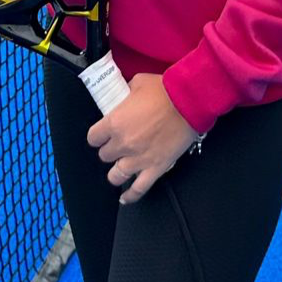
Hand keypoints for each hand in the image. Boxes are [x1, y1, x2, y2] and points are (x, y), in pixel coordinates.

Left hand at [87, 73, 201, 204]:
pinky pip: (138, 189)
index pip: (93, 138)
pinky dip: (130, 196)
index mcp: (114, 123)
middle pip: (104, 156)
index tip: (102, 135)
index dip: (97, 136)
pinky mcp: (156, 168)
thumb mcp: (138, 83)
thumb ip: (126, 94)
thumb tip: (124, 97)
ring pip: (116, 176)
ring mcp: (138, 159)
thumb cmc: (164, 90)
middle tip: (118, 145)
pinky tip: (125, 198)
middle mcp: (122, 144)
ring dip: (116, 172)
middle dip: (110, 150)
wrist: (189, 101)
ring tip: (120, 168)